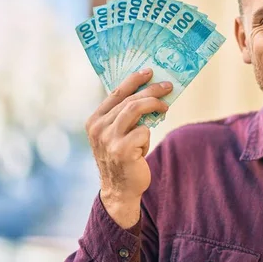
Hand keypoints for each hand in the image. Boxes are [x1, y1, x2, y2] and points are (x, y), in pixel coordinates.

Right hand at [85, 68, 171, 226]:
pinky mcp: (121, 150)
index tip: (149, 71)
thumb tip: (151, 92)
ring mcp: (108, 139)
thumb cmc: (123, 158)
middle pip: (129, 100)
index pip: (116, 93)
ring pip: (135, 110)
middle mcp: (98, 128)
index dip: (133, 80)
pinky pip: (143, 132)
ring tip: (165, 107)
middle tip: (168, 86)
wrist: (120, 190)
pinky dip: (148, 137)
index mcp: (95, 120)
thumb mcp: (118, 134)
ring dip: (154, 105)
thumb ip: (126, 116)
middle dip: (151, 90)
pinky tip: (143, 148)